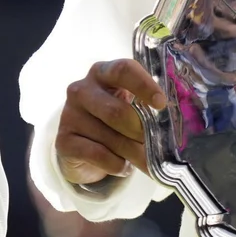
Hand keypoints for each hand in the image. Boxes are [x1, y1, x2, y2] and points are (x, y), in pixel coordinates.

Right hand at [54, 59, 166, 185]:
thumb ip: (146, 109)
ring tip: (144, 160)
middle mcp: (81, 89)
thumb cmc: (115, 122)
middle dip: (141, 132)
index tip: (161, 103)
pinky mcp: (63, 140)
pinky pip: (99, 155)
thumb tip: (172, 127)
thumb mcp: (130, 108)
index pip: (123, 70)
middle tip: (158, 144)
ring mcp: (69, 114)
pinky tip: (123, 166)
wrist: (83, 151)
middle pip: (117, 111)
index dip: (144, 85)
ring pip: (111, 138)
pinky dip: (118, 165)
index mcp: (103, 73)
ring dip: (133, 153)